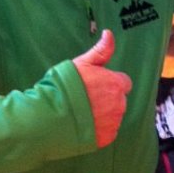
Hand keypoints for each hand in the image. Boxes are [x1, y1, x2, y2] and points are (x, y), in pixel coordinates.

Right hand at [72, 29, 131, 148]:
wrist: (49, 117)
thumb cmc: (64, 87)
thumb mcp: (82, 63)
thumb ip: (100, 50)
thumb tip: (109, 33)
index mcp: (116, 84)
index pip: (123, 82)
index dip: (110, 83)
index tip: (95, 86)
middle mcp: (119, 104)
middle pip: (119, 100)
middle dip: (107, 99)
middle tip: (85, 99)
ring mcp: (113, 122)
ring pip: (113, 116)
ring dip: (103, 115)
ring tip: (81, 112)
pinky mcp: (106, 138)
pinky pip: (107, 132)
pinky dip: (98, 129)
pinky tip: (83, 124)